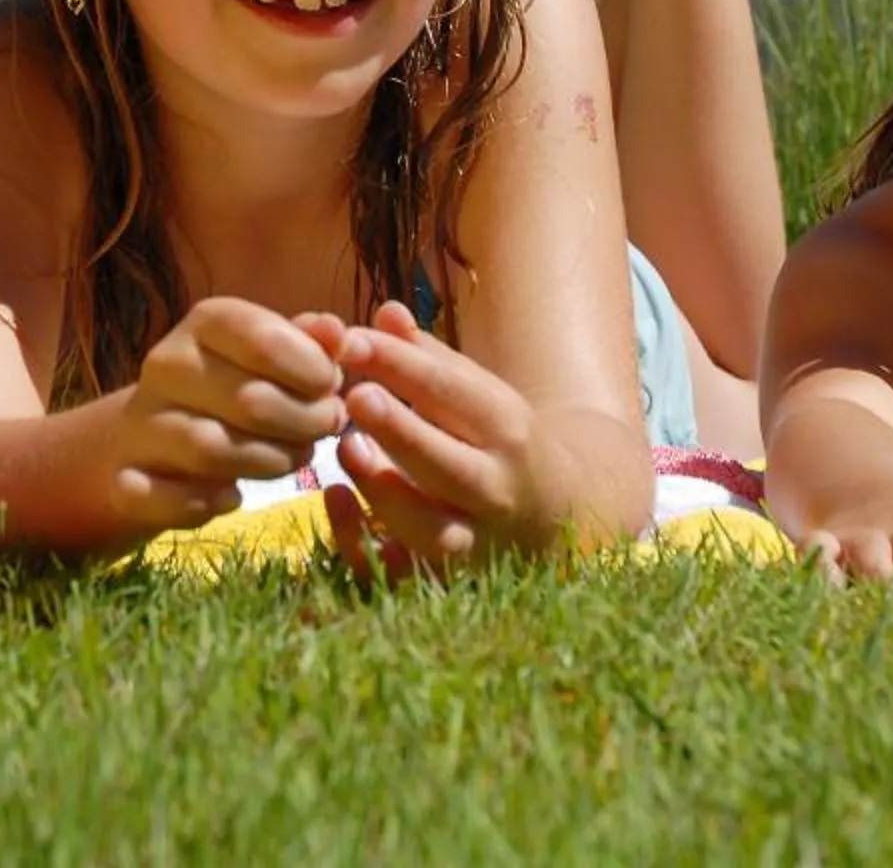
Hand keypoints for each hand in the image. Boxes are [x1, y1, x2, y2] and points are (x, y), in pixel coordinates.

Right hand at [108, 297, 346, 532]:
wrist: (145, 440)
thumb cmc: (228, 389)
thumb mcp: (268, 356)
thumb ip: (308, 344)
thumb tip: (335, 332)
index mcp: (204, 323)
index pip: (263, 339)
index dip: (312, 371)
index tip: (330, 388)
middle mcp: (165, 365)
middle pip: (249, 402)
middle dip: (303, 423)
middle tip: (322, 431)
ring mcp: (139, 423)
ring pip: (212, 450)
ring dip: (268, 463)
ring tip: (289, 460)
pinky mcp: (125, 479)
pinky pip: (171, 498)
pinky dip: (208, 504)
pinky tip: (231, 496)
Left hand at [324, 301, 541, 580]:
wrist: (558, 515)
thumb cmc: (500, 440)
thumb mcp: (480, 394)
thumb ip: (429, 358)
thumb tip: (386, 313)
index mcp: (508, 431)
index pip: (455, 394)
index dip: (402, 365)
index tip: (351, 340)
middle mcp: (496, 490)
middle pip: (449, 466)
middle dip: (402, 432)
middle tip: (354, 395)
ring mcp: (473, 542)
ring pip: (429, 530)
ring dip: (383, 491)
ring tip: (344, 447)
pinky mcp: (444, 580)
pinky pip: (400, 574)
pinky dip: (363, 546)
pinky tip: (335, 499)